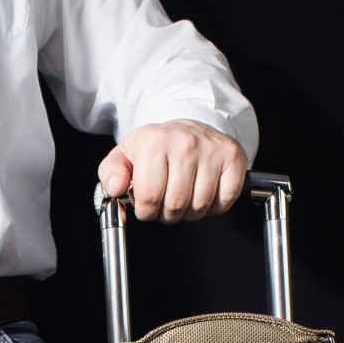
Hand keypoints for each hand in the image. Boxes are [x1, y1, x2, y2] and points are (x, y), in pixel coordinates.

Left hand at [97, 119, 247, 222]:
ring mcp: (211, 150)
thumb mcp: (125, 156)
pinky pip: (225, 200)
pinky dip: (214, 206)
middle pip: (176, 205)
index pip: (149, 198)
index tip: (147, 204)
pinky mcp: (233, 157)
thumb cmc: (156, 148)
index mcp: (154, 143)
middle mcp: (185, 143)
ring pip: (200, 206)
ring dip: (190, 212)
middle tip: (165, 202)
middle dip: (167, 214)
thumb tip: (115, 188)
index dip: (146, 211)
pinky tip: (204, 192)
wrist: (188, 128)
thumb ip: (110, 174)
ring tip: (183, 196)